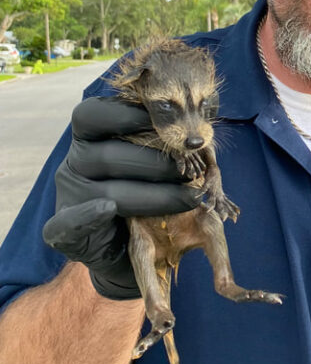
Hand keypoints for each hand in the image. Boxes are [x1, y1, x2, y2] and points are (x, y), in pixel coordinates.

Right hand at [42, 97, 201, 298]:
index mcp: (91, 137)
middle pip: (108, 155)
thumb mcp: (154, 162)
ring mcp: (70, 197)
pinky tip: (108, 210)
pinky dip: (89, 216)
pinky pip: (69, 223)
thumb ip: (163, 143)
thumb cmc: (147, 192)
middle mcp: (76, 162)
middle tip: (190, 172)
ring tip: (188, 199)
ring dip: (153, 196)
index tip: (165, 123)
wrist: (132, 249)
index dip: (126, 114)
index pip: (93, 114)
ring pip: (106, 192)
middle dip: (156, 164)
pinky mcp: (64, 231)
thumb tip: (193, 134)